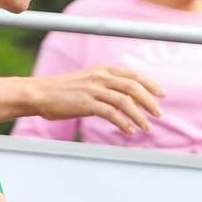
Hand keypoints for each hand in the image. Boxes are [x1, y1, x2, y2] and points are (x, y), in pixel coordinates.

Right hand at [33, 66, 163, 134]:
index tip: (162, 94)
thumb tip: (123, 98)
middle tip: (159, 114)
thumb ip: (105, 86)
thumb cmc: (61, 91)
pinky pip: (111, 113)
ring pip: (125, 101)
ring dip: (139, 116)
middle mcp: (100, 77)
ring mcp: (93, 90)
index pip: (134, 75)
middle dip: (150, 101)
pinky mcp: (86, 103)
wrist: (39, 93)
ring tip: (146, 127)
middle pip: (133, 87)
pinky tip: (129, 131)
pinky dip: (123, 123)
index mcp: (102, 70)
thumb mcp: (86, 82)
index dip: (151, 84)